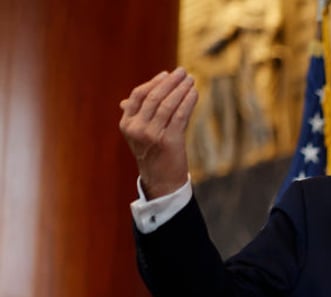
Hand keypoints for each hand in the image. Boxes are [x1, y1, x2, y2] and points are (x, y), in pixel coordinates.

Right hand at [118, 67, 197, 198]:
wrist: (162, 181)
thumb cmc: (153, 154)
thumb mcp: (139, 134)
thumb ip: (138, 115)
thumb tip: (134, 96)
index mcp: (126, 124)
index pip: (138, 96)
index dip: (153, 83)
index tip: (167, 75)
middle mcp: (137, 128)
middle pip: (154, 97)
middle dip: (170, 82)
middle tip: (182, 72)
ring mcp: (152, 135)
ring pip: (168, 105)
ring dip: (181, 89)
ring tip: (190, 80)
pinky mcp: (169, 141)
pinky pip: (180, 115)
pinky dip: (188, 101)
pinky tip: (194, 93)